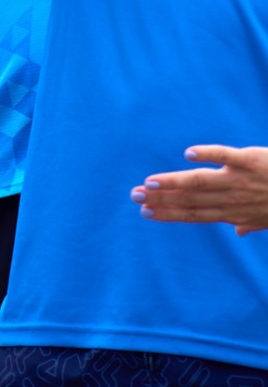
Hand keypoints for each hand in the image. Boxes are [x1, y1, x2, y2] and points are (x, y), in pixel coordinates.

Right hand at [135, 146, 267, 232]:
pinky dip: (208, 154)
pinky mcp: (252, 160)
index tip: (146, 212)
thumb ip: (250, 224)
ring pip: (201, 181)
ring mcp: (241, 180)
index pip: (196, 214)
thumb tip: (237, 233)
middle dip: (161, 198)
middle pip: (191, 199)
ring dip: (173, 182)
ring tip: (149, 181)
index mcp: (236, 213)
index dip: (170, 213)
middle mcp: (234, 199)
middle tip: (134, 196)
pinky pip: (227, 156)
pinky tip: (189, 153)